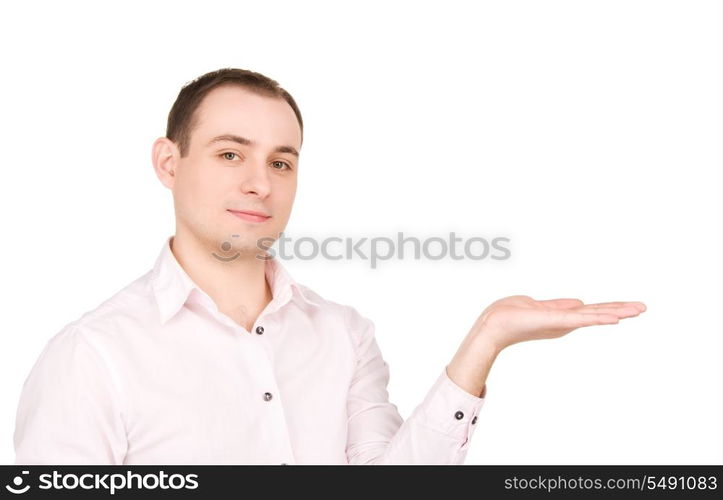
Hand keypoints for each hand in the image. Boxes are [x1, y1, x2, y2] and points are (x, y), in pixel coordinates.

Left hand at [446, 295, 646, 396]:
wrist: (494, 324)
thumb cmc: (511, 315)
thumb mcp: (540, 306)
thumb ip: (561, 305)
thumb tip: (580, 302)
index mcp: (563, 316)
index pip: (592, 310)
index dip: (611, 307)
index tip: (631, 306)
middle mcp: (566, 322)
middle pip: (599, 313)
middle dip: (621, 310)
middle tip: (645, 308)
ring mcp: (562, 323)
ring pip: (595, 316)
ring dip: (616, 312)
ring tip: (637, 310)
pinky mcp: (556, 322)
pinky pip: (580, 319)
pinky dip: (597, 318)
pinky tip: (613, 318)